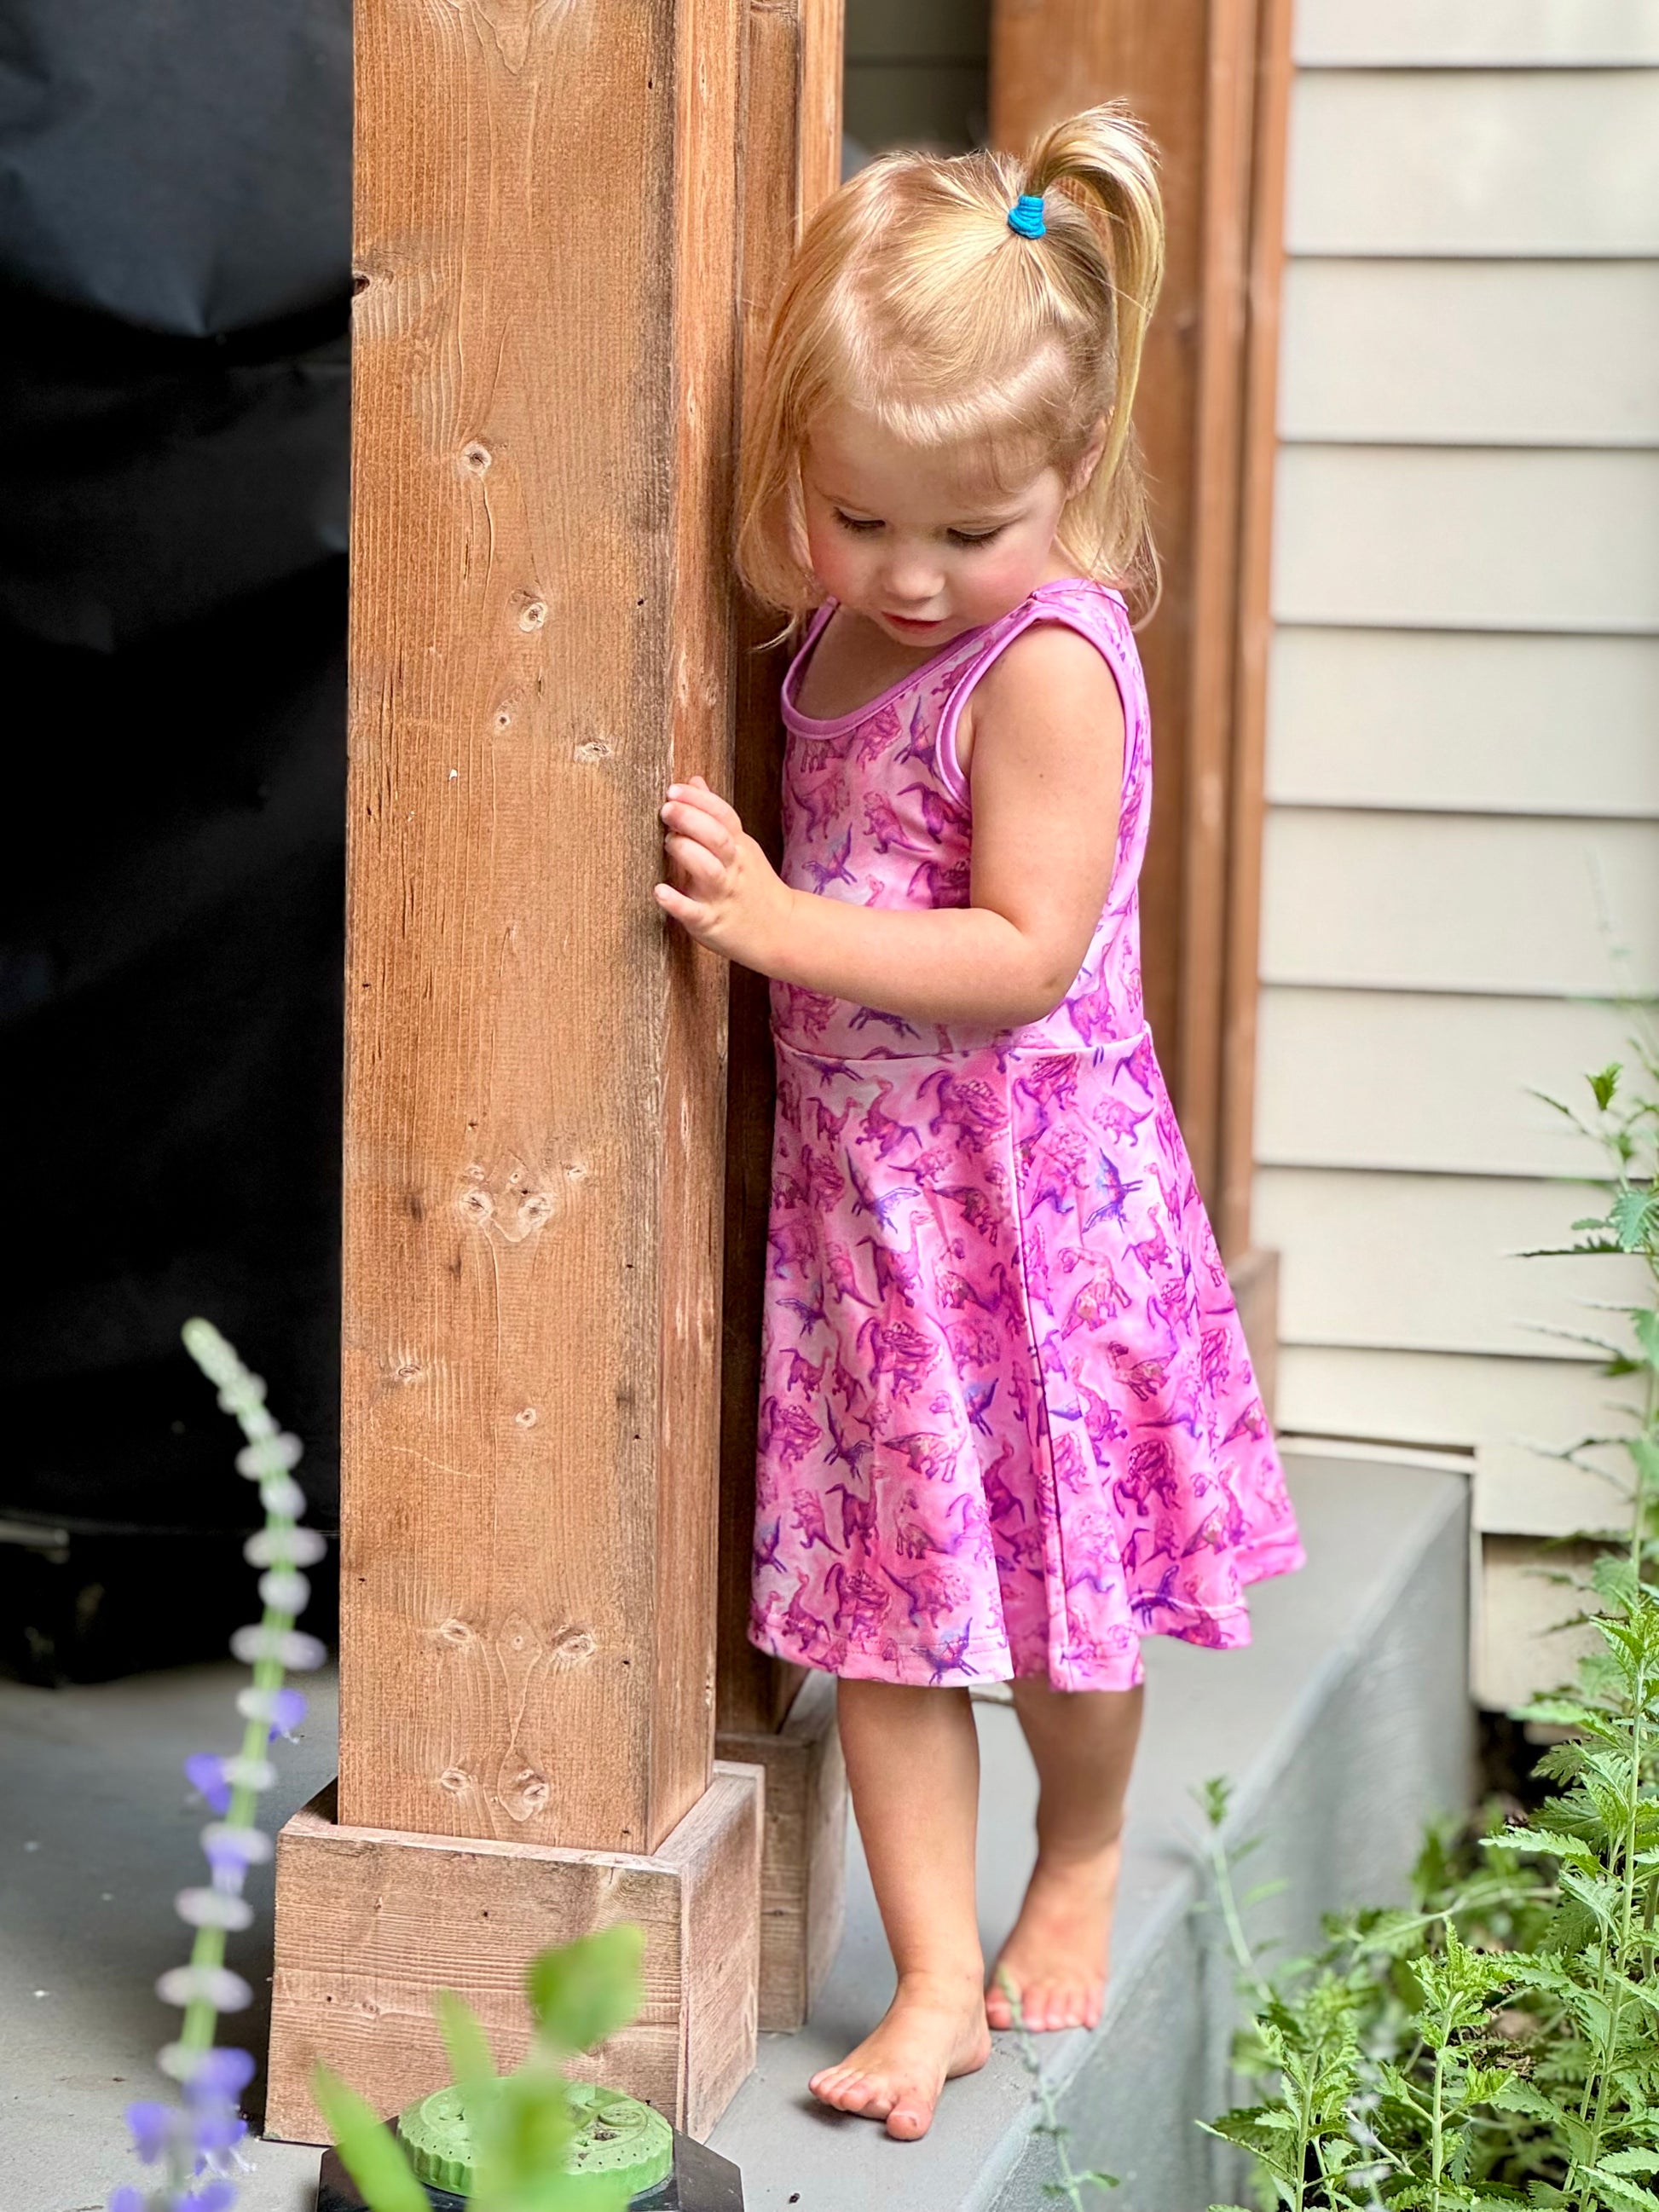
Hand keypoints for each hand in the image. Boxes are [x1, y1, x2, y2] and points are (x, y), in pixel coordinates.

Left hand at [656, 777, 793, 972]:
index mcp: (738, 846)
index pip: (723, 815)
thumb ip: (715, 815)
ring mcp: (722, 895)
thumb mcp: (739, 845)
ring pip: (708, 869)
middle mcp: (732, 868)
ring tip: (668, 842)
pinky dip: (676, 902)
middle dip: (691, 819)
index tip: (675, 789)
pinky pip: (693, 912)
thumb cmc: (751, 885)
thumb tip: (695, 780)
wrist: (780, 930)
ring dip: (686, 852)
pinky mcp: (711, 922)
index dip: (699, 800)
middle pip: (716, 837)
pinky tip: (659, 891)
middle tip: (666, 809)